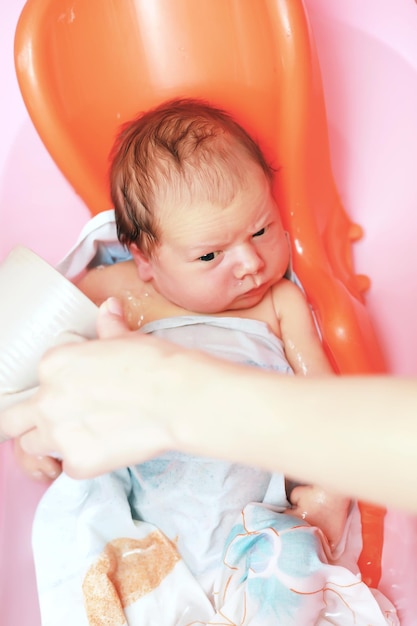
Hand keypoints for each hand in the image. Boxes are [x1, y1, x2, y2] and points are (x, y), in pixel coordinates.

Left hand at [0, 298, 176, 476]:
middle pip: (12, 421)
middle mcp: (47, 400)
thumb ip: (108, 327)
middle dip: (29, 422)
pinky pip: (68, 468)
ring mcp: (58, 435)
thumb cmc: (156, 364)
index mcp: (54, 364)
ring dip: (51, 444)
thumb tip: (108, 309)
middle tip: (56, 422)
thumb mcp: (127, 339)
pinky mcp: (78, 464)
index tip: (73, 394)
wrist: (179, 398)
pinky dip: (84, 462)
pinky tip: (109, 450)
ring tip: (85, 437)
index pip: (38, 383)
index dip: (55, 389)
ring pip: (30, 447)